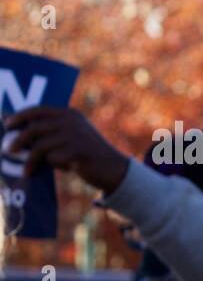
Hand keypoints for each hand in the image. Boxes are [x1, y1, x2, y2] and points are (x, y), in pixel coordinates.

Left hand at [3, 107, 129, 191]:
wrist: (114, 168)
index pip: (37, 110)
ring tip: (26, 170)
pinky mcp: (78, 150)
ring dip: (31, 160)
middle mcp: (71, 121)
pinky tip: (61, 169)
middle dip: (18, 140)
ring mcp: (75, 135)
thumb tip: (17, 133)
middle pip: (34, 129)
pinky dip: (52, 166)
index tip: (7, 125)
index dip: (19, 117)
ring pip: (40, 146)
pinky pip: (52, 158)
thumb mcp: (69, 138)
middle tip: (7, 150)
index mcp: (69, 113)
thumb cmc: (86, 154)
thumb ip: (49, 133)